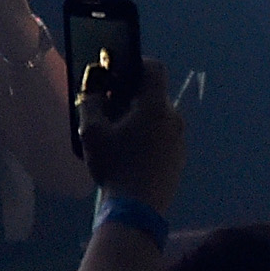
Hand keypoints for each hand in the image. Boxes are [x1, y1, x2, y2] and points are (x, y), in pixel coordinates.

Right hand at [81, 58, 185, 211]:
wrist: (137, 208)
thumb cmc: (114, 165)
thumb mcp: (91, 132)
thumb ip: (90, 100)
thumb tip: (93, 79)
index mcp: (156, 106)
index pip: (154, 69)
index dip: (136, 62)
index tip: (117, 68)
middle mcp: (174, 117)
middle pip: (154, 94)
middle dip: (131, 93)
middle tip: (107, 102)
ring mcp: (179, 137)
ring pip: (158, 116)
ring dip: (138, 116)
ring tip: (114, 129)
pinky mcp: (178, 155)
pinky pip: (162, 135)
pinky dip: (147, 134)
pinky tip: (127, 150)